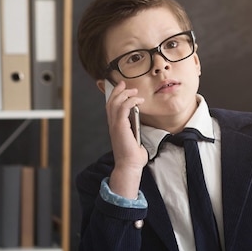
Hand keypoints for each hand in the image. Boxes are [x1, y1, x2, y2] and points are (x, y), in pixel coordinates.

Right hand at [104, 80, 147, 198]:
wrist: (129, 166)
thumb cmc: (133, 157)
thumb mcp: (135, 141)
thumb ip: (135, 133)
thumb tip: (140, 129)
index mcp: (115, 127)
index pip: (111, 108)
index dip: (115, 96)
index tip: (121, 88)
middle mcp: (112, 125)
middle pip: (111, 102)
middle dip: (118, 91)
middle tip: (126, 84)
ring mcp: (115, 125)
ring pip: (115, 103)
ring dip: (125, 94)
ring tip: (135, 91)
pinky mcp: (120, 126)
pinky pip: (123, 108)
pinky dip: (130, 101)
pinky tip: (138, 101)